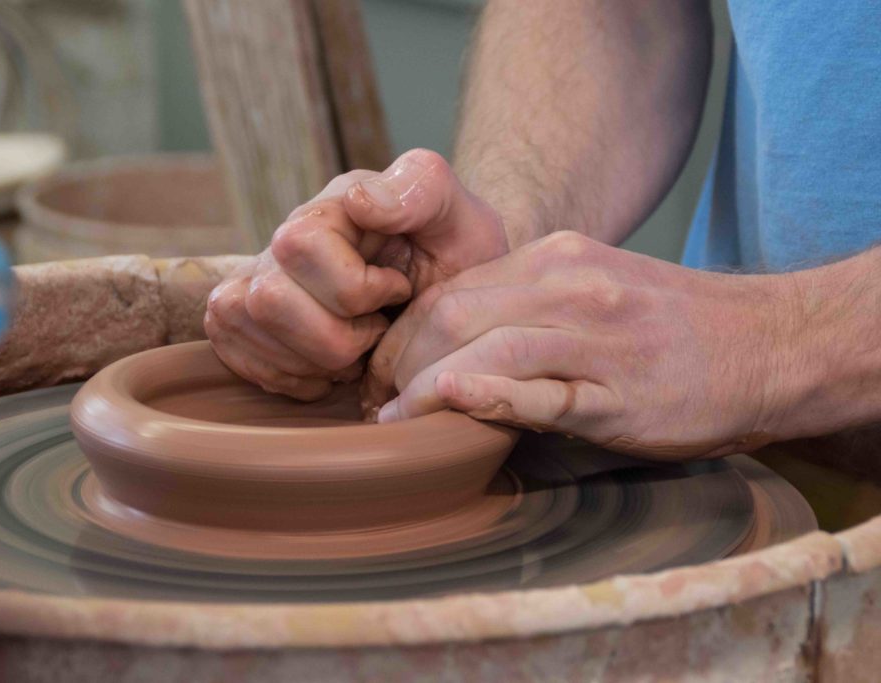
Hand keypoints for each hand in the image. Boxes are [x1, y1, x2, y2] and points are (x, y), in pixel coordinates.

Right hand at [206, 149, 507, 399]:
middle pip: (268, 300)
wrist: (446, 292)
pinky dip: (291, 378)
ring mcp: (252, 281)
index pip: (303, 248)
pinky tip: (328, 366)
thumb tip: (359, 201)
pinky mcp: (239, 321)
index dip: (358, 289)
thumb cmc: (454, 256)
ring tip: (355, 350)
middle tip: (375, 332)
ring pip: (246, 329)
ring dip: (313, 361)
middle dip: (334, 338)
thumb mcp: (459, 216)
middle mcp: (280, 240)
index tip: (398, 290)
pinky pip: (237, 358)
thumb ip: (421, 188)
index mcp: (331, 206)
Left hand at [369, 231, 801, 459]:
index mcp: (555, 259)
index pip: (450, 291)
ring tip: (393, 422)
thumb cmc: (672, 327)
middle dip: (398, 361)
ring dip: (425, 387)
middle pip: (452, 314)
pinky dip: (492, 395)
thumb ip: (527, 305)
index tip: (382, 370)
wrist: (769, 344)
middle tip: (376, 402)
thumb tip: (454, 346)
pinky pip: (546, 391)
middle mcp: (569, 287)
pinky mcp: (621, 392)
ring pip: (486, 348)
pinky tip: (453, 402)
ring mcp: (597, 338)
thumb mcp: (594, 289)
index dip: (403, 333)